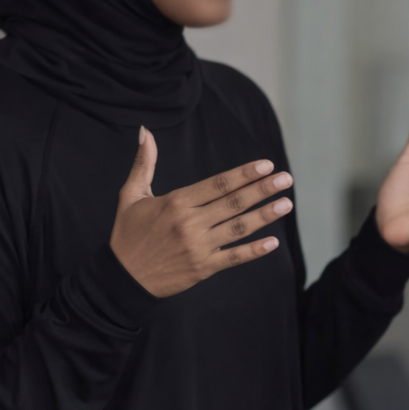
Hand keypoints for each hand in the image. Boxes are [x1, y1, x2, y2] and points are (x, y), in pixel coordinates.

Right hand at [109, 127, 291, 298]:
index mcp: (176, 203)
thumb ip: (143, 163)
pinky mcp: (203, 268)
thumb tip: (144, 130)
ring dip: (264, 215)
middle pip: (233, 203)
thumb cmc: (127, 234)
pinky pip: (233, 258)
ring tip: (286, 203)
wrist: (122, 279)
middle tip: (287, 179)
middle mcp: (190, 224)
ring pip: (238, 228)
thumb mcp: (130, 195)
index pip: (217, 184)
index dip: (244, 174)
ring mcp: (198, 247)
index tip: (266, 165)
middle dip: (262, 189)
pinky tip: (273, 242)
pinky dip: (254, 251)